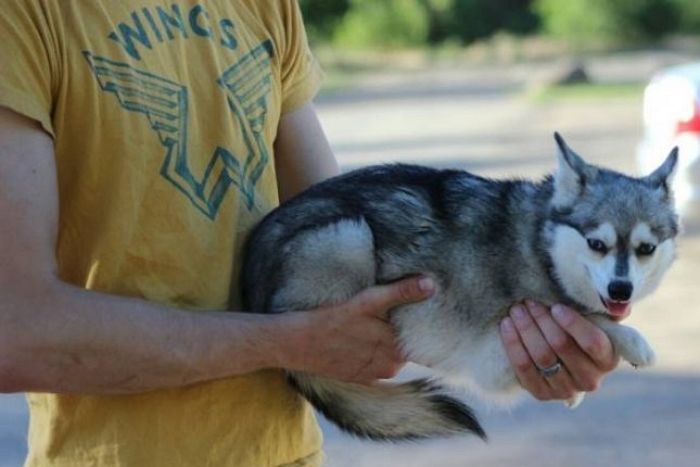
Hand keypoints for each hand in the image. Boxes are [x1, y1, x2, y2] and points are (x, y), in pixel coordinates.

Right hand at [281, 276, 434, 383]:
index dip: (424, 323)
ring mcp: (374, 374)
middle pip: (407, 346)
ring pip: (392, 355)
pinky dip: (375, 353)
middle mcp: (390, 366)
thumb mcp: (368, 301)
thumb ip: (402, 293)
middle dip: (405, 330)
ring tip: (377, 322)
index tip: (424, 309)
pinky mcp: (361, 378)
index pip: (423, 338)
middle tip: (396, 310)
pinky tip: (363, 338)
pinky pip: (377, 364)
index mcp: (397, 349)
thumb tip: (431, 284)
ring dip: (389, 341)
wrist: (296, 343)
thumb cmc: (331, 319)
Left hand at [499, 300, 618, 401]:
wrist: (561, 359)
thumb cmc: (580, 331)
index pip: (592, 342)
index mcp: (608, 359)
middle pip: (561, 346)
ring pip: (541, 356)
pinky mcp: (541, 394)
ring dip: (525, 329)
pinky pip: (523, 368)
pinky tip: (506, 325)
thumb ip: (608, 310)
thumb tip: (619, 304)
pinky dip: (513, 344)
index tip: (555, 306)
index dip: (573, 323)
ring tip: (516, 310)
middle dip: (542, 320)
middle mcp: (590, 379)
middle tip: (529, 301)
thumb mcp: (597, 320)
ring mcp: (565, 390)